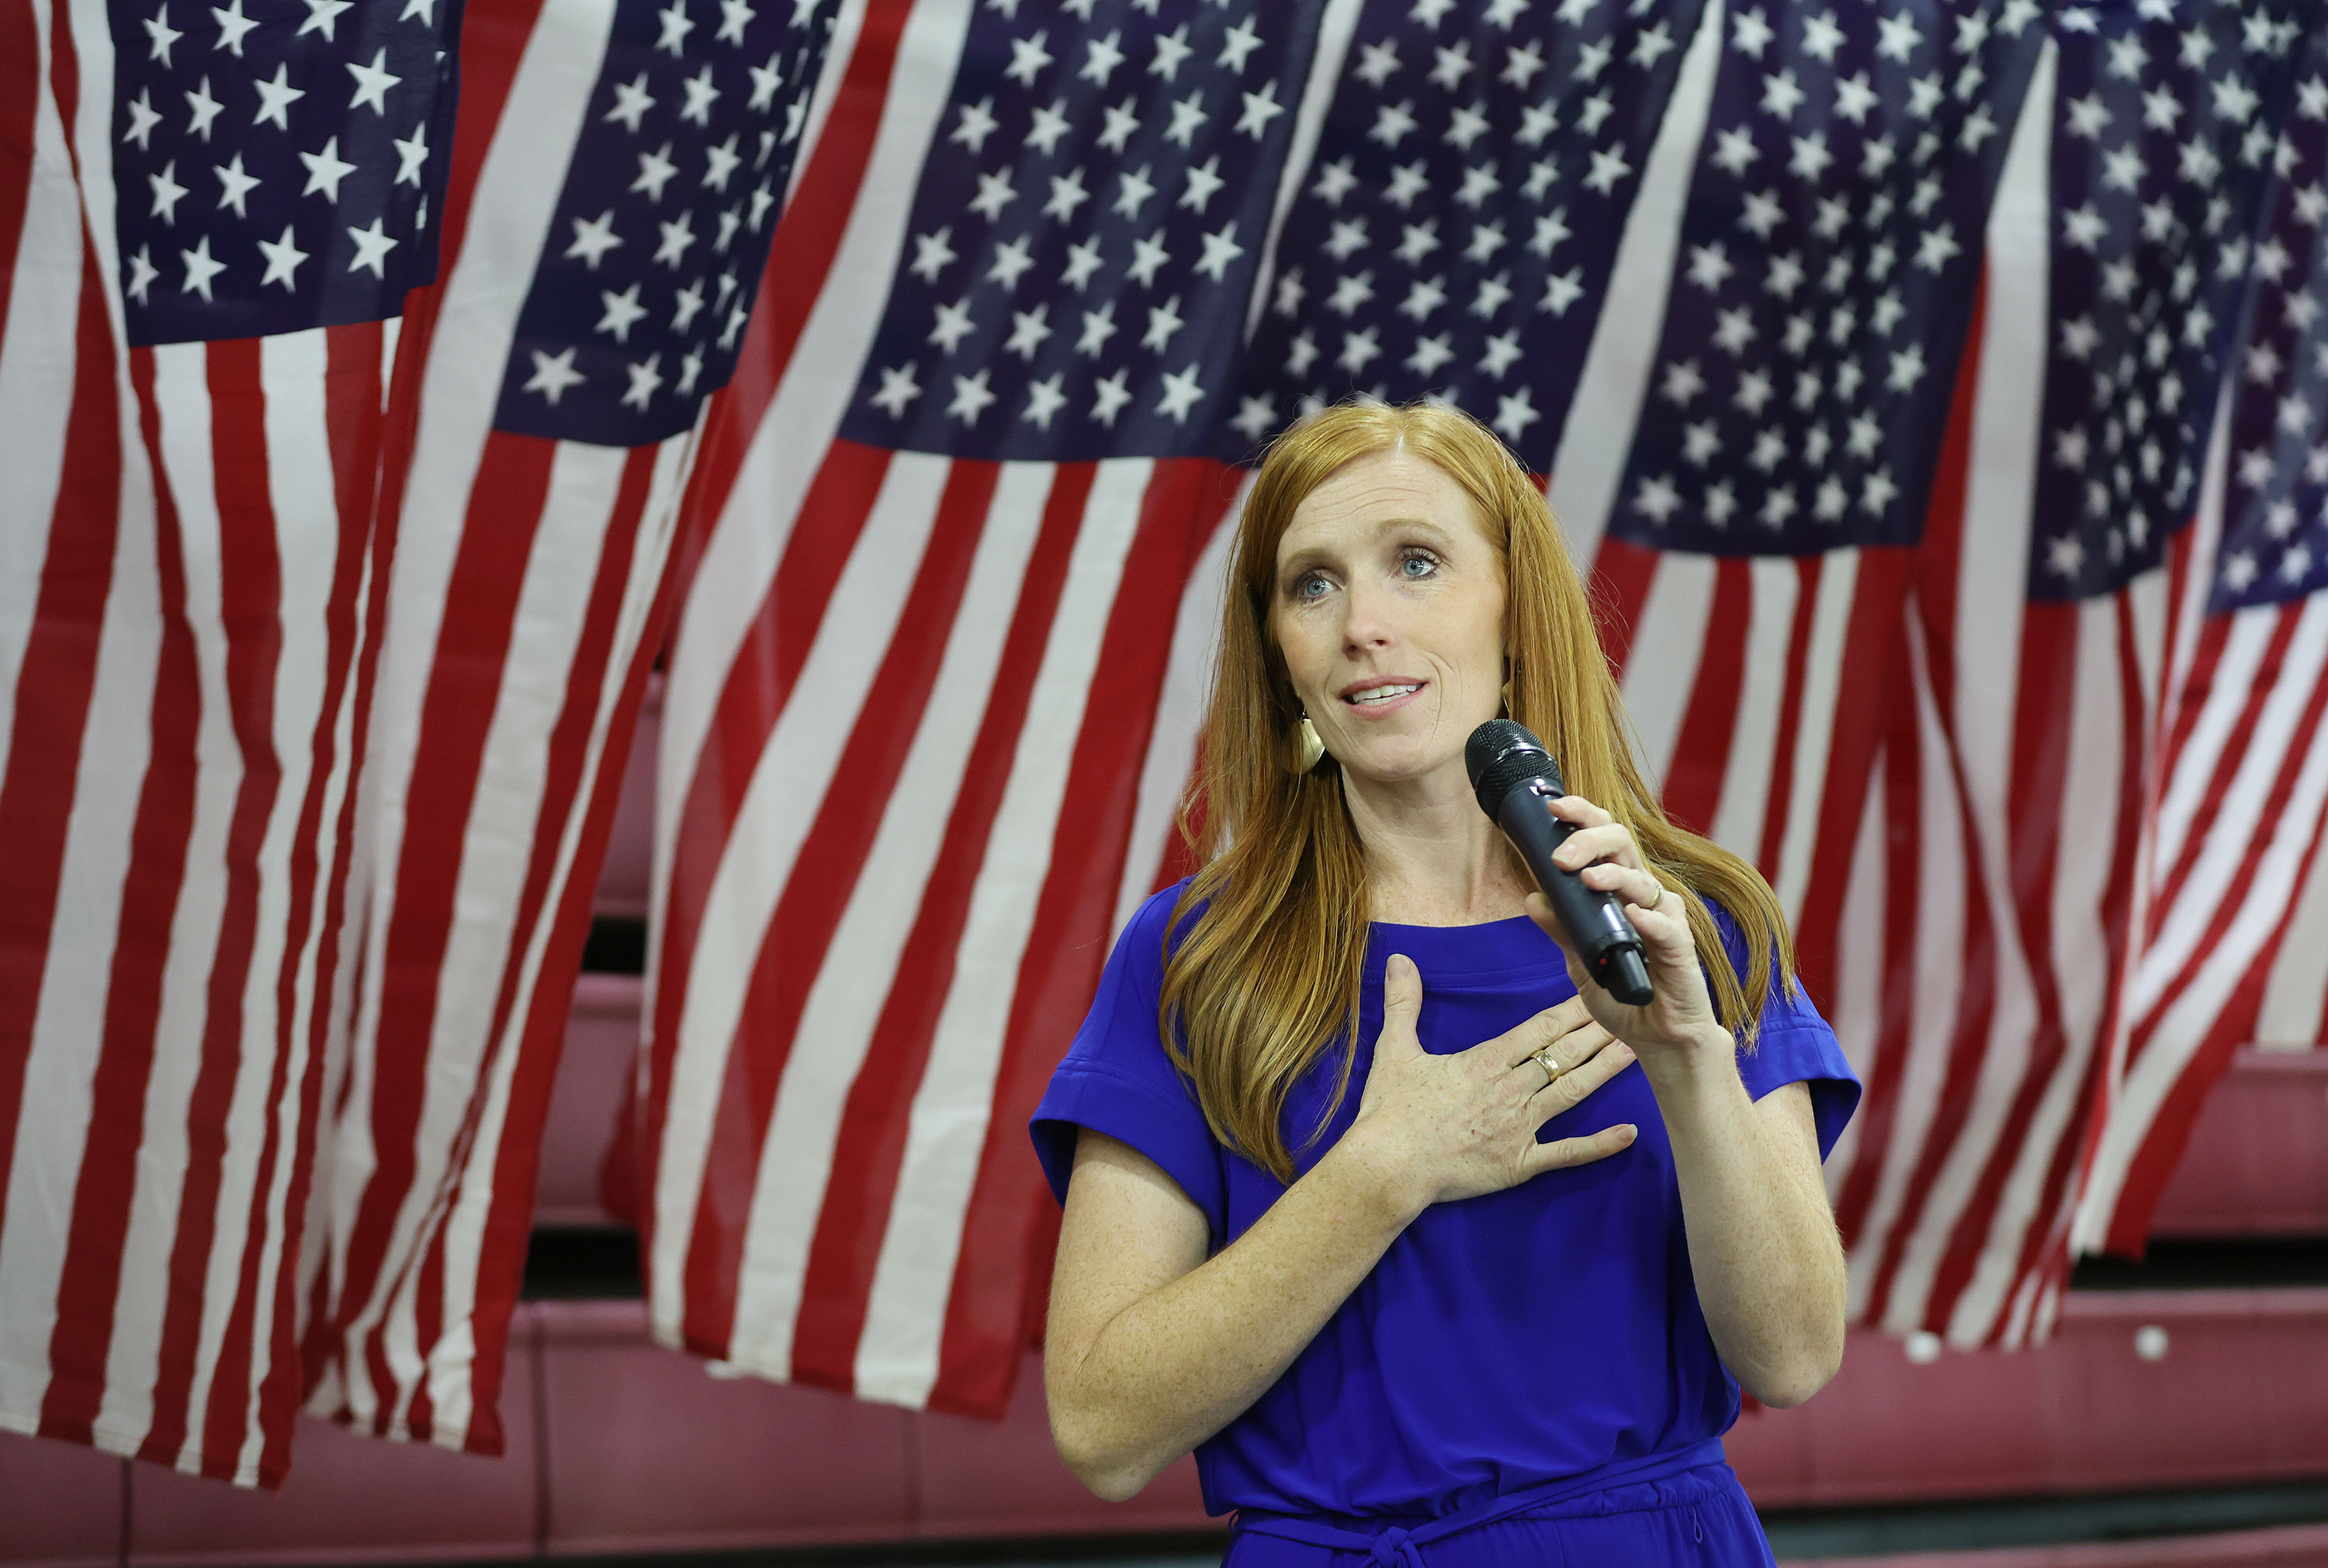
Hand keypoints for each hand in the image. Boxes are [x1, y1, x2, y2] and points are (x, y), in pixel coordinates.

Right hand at [1346, 954, 1637, 1212]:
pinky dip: (1600, 1144)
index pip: (1539, 1029)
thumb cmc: (1390, 1111)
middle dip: (1599, 1032)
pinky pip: (1568, 1153)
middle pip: (1564, 1055)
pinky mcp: (1521, 1163)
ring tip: (1637, 1051)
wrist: (1388, 1167)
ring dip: (1606, 1071)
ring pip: (1573, 1093)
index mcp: (1486, 1061)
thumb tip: (1399, 959)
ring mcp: (1521, 1127)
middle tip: (1631, 1014)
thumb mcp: (1394, 1050)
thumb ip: (1403, 1002)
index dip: (1571, 1011)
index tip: (1596, 993)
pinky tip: (1630, 1133)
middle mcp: (1511, 1090)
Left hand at [1522, 794, 1726, 1056]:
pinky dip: (1649, 919)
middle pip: (1623, 845)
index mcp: (1619, 890)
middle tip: (1562, 856)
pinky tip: (1632, 915)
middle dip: (1591, 841)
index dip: (1583, 817)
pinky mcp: (1682, 950)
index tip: (1554, 806)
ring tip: (1588, 880)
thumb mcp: (1580, 962)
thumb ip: (1562, 929)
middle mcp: (1643, 897)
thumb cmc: (1623, 994)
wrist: (1658, 1039)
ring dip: (1614, 877)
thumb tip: (1532, 898)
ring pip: (1644, 881)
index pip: (1603, 841)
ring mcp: (1664, 920)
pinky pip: (1667, 927)